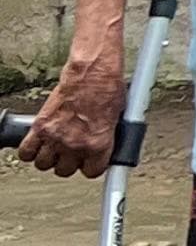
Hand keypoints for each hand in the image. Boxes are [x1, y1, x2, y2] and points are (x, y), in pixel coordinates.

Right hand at [14, 56, 122, 178]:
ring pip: (43, 164)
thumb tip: (106, 146)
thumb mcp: (117, 118)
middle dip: (67, 164)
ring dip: (48, 158)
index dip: (89, 167)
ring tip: (54, 149)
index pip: (92, 172)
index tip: (88, 163)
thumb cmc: (108, 90)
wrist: (92, 74)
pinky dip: (29, 151)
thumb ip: (106, 137)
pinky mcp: (41, 127)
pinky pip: (27, 151)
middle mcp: (76, 144)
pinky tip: (37, 145)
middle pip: (64, 171)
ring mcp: (56, 137)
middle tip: (70, 154)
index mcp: (98, 144)